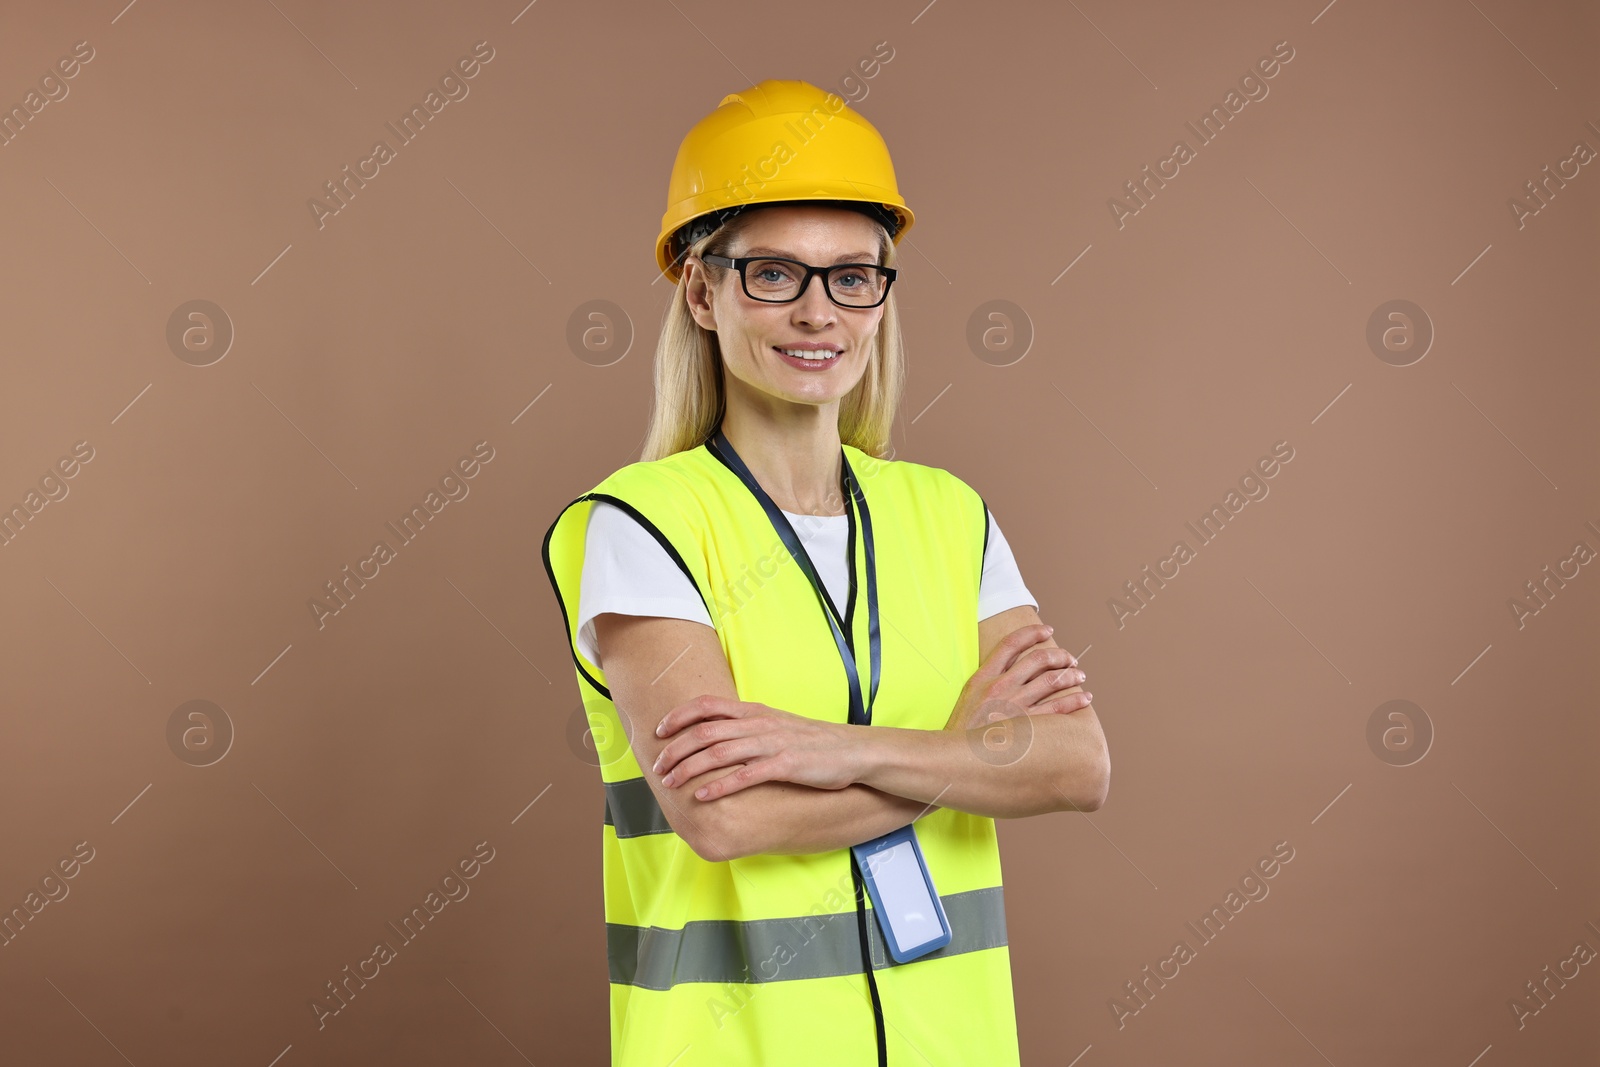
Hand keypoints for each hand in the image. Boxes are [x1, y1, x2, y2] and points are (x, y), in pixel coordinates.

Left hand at [651, 695, 863, 799]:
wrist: (854, 751)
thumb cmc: (814, 742)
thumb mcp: (777, 726)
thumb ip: (748, 727)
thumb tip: (719, 737)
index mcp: (755, 712)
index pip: (707, 705)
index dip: (679, 716)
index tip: (658, 731)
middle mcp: (759, 724)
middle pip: (705, 731)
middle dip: (676, 748)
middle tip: (658, 766)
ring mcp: (772, 744)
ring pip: (719, 752)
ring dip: (690, 768)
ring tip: (671, 783)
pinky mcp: (786, 765)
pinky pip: (746, 775)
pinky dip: (720, 786)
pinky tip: (703, 797)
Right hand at [944, 623, 1090, 731]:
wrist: (957, 758)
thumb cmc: (963, 730)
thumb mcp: (968, 697)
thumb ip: (988, 679)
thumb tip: (1012, 667)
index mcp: (984, 677)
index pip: (1011, 644)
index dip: (1032, 633)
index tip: (1047, 630)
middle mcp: (1001, 687)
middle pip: (1038, 659)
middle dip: (1059, 655)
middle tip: (1070, 659)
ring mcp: (1015, 706)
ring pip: (1052, 680)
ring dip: (1071, 675)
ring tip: (1080, 675)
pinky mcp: (1027, 726)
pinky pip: (1058, 708)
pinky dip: (1075, 700)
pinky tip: (1085, 698)